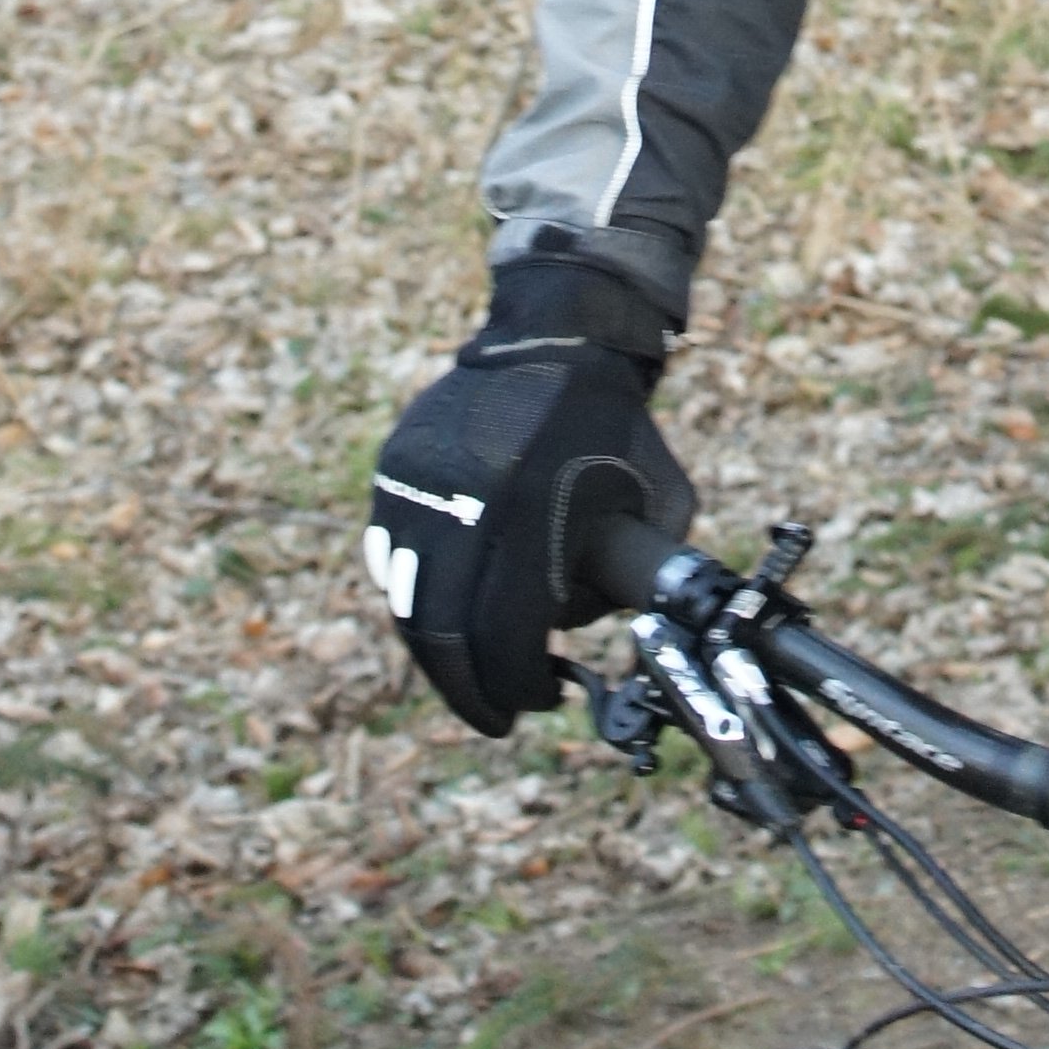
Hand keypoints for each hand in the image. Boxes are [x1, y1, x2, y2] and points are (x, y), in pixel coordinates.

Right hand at [364, 256, 692, 738]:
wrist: (557, 333)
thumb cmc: (619, 428)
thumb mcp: (657, 503)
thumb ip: (627, 582)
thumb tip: (572, 643)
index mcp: (534, 506)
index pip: (503, 630)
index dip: (515, 685)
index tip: (536, 702)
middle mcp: (465, 494)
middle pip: (442, 628)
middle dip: (469, 689)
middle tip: (495, 714)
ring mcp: (418, 480)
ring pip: (406, 601)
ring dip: (439, 652)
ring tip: (475, 671)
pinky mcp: (395, 469)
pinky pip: (390, 557)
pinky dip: (416, 599)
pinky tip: (452, 612)